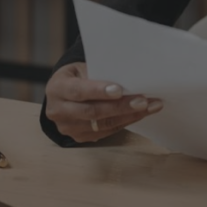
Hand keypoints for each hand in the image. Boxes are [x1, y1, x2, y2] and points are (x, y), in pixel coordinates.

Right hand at [45, 62, 163, 142]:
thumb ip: (98, 74)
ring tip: (149, 107)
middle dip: (120, 106)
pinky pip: (106, 131)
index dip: (99, 91)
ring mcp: (68, 127)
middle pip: (93, 111)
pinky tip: (140, 114)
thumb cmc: (77, 77)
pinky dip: (125, 122)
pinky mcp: (79, 137)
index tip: (120, 90)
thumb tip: (129, 79)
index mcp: (57, 88)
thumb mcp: (82, 69)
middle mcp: (58, 110)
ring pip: (102, 124)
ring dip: (129, 116)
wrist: (63, 94)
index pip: (78, 91)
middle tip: (143, 101)